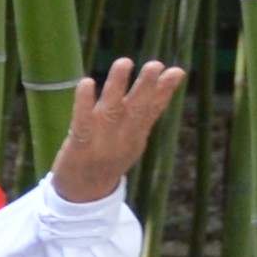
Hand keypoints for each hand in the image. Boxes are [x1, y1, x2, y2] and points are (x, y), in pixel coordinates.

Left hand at [48, 56, 184, 203]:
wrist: (83, 194)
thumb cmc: (107, 159)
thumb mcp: (132, 140)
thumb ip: (142, 116)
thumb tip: (158, 90)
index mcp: (136, 136)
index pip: (153, 110)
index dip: (165, 91)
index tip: (177, 71)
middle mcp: (122, 138)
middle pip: (136, 109)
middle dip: (147, 86)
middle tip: (156, 64)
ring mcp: (101, 141)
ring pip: (112, 109)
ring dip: (118, 85)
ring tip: (124, 62)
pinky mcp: (80, 145)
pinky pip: (82, 121)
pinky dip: (84, 102)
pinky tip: (87, 82)